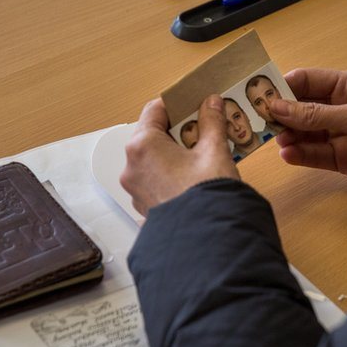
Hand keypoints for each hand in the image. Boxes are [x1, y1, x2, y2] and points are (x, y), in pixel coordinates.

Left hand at [120, 95, 239, 215]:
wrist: (207, 241)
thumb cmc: (205, 197)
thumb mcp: (214, 151)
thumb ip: (212, 122)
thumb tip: (212, 104)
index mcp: (143, 146)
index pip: (155, 110)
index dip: (177, 104)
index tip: (194, 104)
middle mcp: (132, 167)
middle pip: (153, 136)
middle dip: (178, 131)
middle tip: (203, 130)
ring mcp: (136, 190)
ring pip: (154, 160)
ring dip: (175, 155)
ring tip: (202, 156)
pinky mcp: (145, 207)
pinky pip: (156, 182)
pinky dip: (171, 176)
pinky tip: (193, 178)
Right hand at [271, 69, 346, 191]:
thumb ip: (315, 114)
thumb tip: (277, 107)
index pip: (309, 81)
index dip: (285, 87)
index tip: (262, 96)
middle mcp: (342, 108)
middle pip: (303, 108)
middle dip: (284, 114)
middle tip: (263, 122)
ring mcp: (341, 134)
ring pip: (307, 133)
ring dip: (291, 136)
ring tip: (278, 141)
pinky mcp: (343, 159)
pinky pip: (316, 154)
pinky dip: (301, 155)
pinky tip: (289, 155)